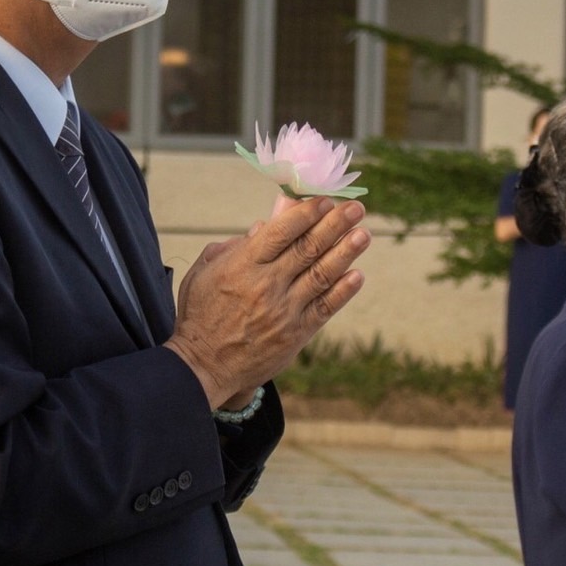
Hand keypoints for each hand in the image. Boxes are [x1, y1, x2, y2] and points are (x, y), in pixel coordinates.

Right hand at [166, 196, 369, 407]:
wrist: (203, 365)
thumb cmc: (201, 313)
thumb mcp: (205, 272)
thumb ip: (234, 246)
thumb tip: (265, 225)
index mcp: (243, 264)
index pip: (282, 232)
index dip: (306, 213)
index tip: (325, 199)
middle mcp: (267, 284)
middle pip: (308, 248)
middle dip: (335, 225)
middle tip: (356, 208)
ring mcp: (284, 310)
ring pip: (321, 275)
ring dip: (345, 253)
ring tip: (364, 234)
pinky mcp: (295, 334)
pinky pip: (324, 308)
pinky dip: (342, 291)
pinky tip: (357, 275)